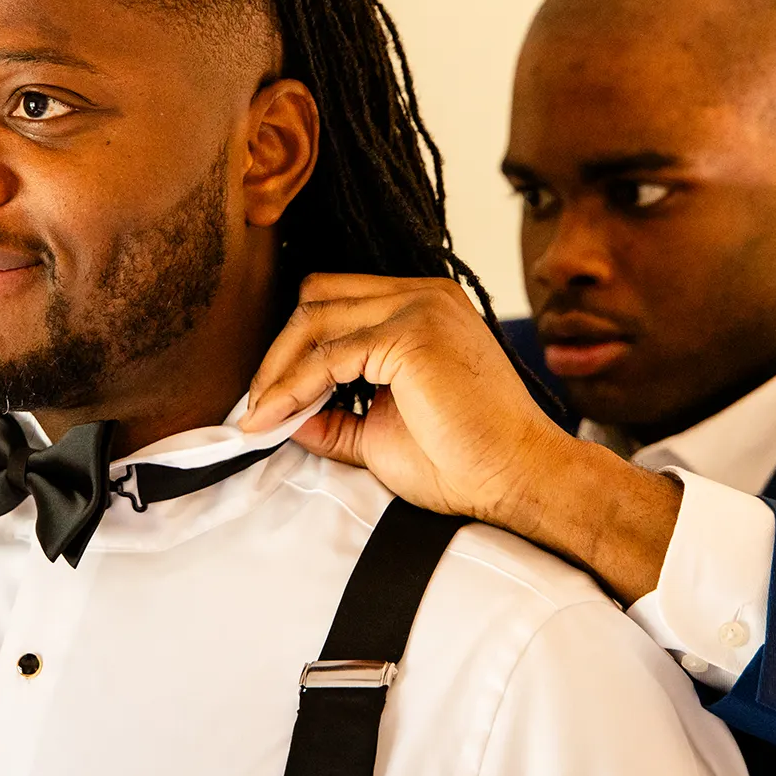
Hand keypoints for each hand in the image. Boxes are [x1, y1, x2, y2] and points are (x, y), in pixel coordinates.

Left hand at [241, 274, 677, 603]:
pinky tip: (279, 418)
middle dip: (277, 354)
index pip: (334, 304)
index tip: (266, 401)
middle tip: (256, 408)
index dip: (293, 350)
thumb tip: (279, 415)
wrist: (519, 480)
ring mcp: (420, 308)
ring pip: (314, 319)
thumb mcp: (378, 433)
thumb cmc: (464, 461)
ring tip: (261, 418)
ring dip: (278, 372)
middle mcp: (422, 294)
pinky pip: (329, 356)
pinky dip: (294, 387)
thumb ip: (331, 417)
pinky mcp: (413, 335)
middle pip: (317, 298)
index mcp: (421, 306)